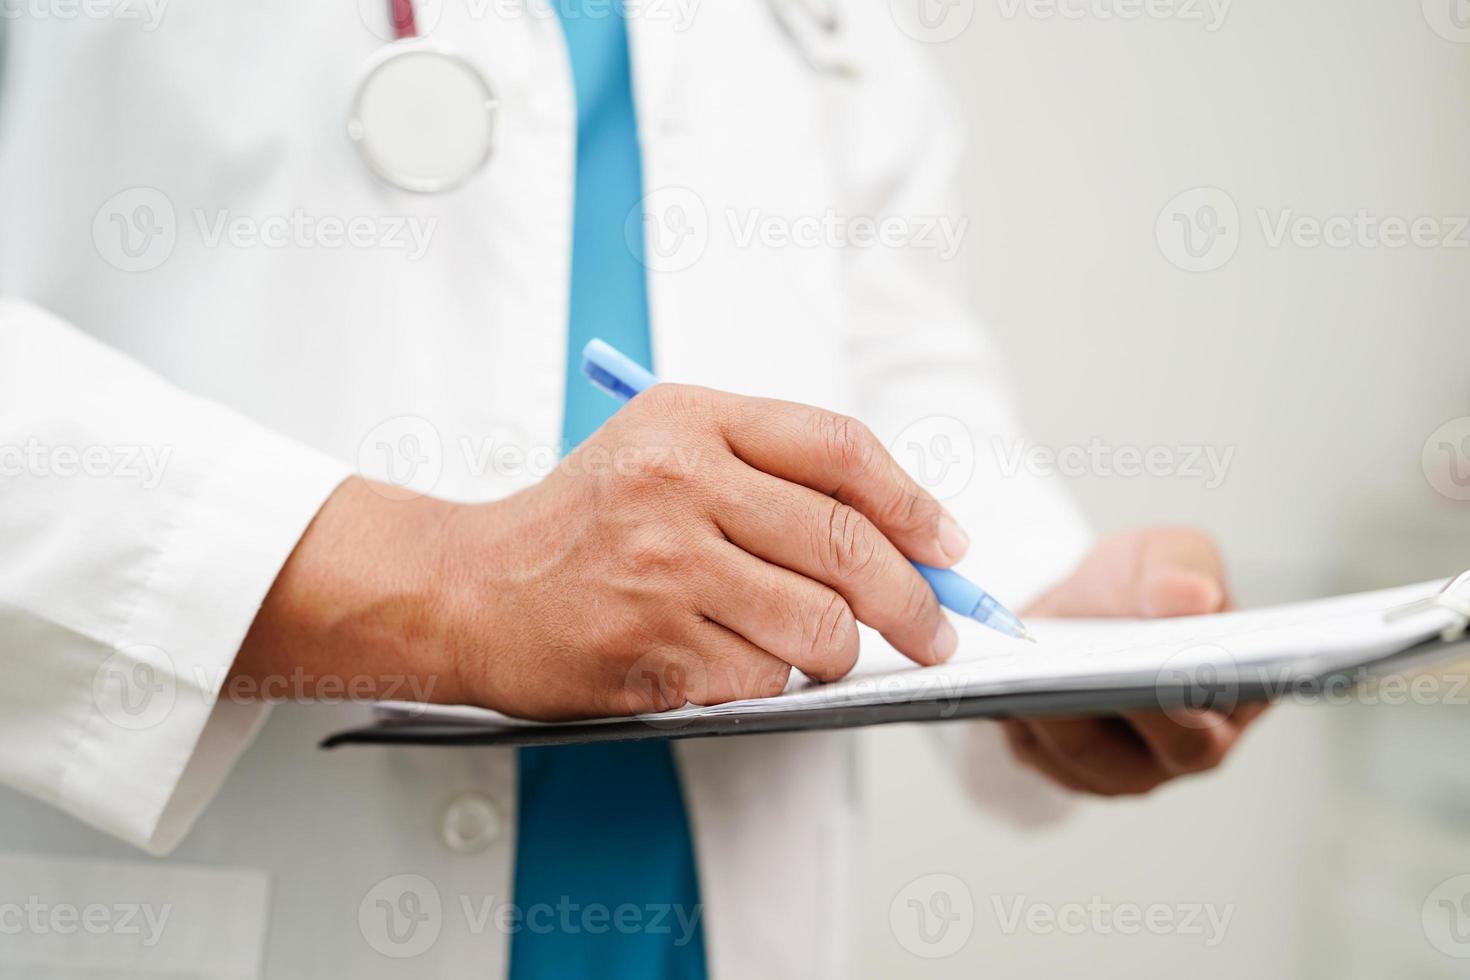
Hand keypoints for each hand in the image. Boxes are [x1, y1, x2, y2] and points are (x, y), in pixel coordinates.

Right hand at [236, 385, 968, 719]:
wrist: (469, 587)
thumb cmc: (582, 523)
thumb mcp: (665, 451)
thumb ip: (772, 473)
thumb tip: (908, 536)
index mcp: (691, 420)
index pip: (840, 449)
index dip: (914, 503)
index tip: (948, 547)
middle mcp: (678, 484)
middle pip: (847, 544)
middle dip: (915, 601)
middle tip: (937, 631)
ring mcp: (662, 568)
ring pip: (819, 626)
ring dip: (837, 652)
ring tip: (815, 648)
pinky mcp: (649, 646)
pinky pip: (761, 679)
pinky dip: (767, 682)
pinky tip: (727, 660)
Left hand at [999, 527, 1266, 795]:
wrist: (1078, 606)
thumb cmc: (1136, 586)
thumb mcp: (1165, 554)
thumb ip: (1182, 569)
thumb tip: (1193, 597)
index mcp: (1244, 691)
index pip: (1240, 699)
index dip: (1210, 685)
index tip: (1174, 662)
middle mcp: (1198, 747)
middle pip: (1172, 746)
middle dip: (1130, 706)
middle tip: (1089, 672)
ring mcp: (1133, 769)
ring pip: (1095, 756)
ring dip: (1061, 715)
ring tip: (1031, 675)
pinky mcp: (1069, 770)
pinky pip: (1042, 753)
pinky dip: (1021, 719)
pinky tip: (1002, 686)